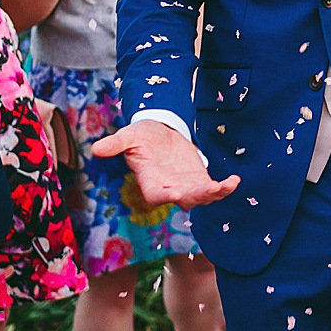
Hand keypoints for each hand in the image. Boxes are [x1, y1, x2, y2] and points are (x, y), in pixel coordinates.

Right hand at [90, 119, 239, 208]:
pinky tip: (234, 180)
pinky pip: (213, 189)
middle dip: (198, 195)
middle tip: (211, 188)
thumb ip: (116, 144)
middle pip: (184, 199)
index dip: (166, 195)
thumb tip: (96, 149)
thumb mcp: (129, 135)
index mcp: (150, 182)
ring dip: (215, 194)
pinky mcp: (199, 180)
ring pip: (201, 197)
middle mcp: (169, 188)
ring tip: (228, 185)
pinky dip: (224, 187)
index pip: (157, 195)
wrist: (160, 131)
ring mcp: (186, 186)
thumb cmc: (142, 135)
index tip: (176, 192)